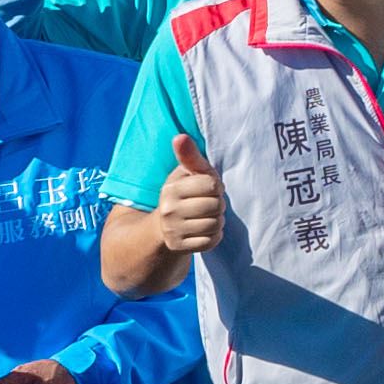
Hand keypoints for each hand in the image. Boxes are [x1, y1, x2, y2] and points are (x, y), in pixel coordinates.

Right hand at [152, 134, 227, 258]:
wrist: (165, 225)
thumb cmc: (185, 192)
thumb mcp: (187, 173)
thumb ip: (189, 156)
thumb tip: (180, 137)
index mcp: (171, 188)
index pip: (211, 185)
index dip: (216, 186)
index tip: (208, 188)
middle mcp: (168, 210)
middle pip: (215, 206)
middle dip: (218, 204)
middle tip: (209, 203)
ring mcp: (172, 230)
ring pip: (214, 225)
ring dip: (218, 221)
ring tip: (208, 216)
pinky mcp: (179, 246)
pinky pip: (210, 242)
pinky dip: (214, 235)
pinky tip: (205, 229)